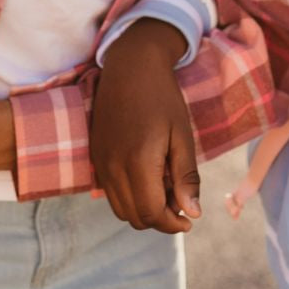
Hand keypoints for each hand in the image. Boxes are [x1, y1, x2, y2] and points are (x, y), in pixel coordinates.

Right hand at [91, 19, 200, 234]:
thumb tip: (193, 214)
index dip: (172, 223)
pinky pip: (110, 191)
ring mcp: (100, 162)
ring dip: (143, 208)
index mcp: (137, 162)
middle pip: (134, 217)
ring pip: (120, 208)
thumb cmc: (163, 97)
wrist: (131, 66)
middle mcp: (112, 167)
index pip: (151, 214)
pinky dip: (129, 195)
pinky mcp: (95, 156)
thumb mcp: (182, 135)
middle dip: (160, 218)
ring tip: (165, 185)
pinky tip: (147, 174)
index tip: (190, 218)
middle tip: (180, 198)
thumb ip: (186, 177)